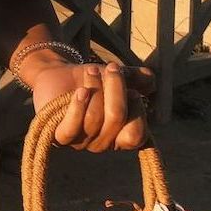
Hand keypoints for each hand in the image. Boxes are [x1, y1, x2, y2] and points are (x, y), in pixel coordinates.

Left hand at [31, 61, 155, 151]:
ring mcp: (81, 142)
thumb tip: (150, 80)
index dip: (137, 111)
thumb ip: (136, 79)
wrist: (59, 74)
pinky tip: (81, 91)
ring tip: (91, 71)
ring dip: (95, 88)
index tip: (132, 90)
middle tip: (111, 67)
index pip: (136, 136)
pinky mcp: (60, 137)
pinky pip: (72, 127)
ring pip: (94, 118)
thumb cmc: (91, 80)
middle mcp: (103, 144)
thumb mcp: (117, 77)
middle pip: (116, 119)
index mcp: (120, 136)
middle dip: (115, 88)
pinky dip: (78, 106)